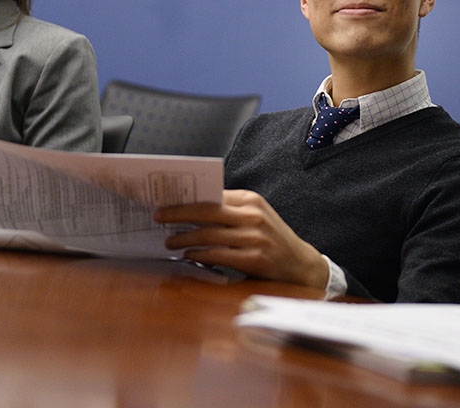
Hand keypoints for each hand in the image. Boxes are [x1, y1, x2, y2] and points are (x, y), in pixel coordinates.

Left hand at [154, 190, 329, 289]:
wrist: (300, 265)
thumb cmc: (272, 240)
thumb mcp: (256, 217)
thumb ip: (231, 210)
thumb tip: (193, 208)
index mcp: (252, 201)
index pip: (213, 195)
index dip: (187, 198)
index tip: (167, 201)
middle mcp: (253, 216)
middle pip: (207, 211)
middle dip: (178, 213)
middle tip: (159, 216)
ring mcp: (254, 238)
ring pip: (209, 234)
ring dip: (184, 238)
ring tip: (170, 241)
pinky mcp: (253, 259)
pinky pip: (217, 254)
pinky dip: (198, 254)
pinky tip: (188, 255)